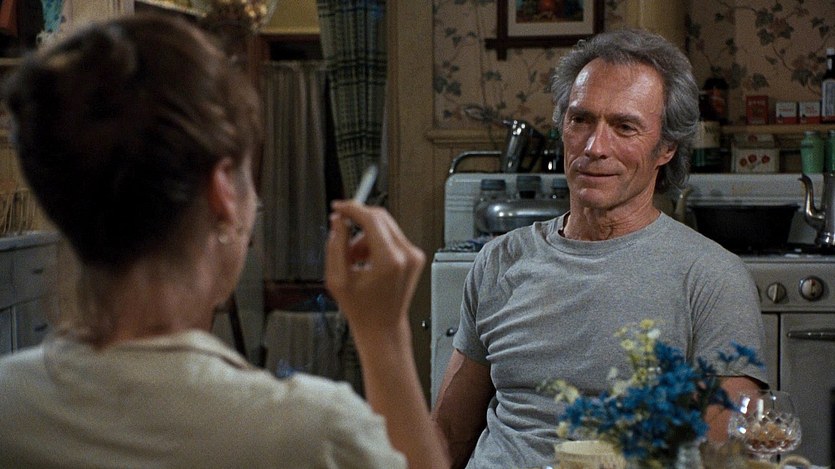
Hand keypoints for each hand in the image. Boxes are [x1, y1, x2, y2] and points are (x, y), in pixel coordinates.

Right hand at [324, 201, 424, 333]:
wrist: (382, 326)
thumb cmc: (362, 309)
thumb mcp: (337, 279)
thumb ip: (335, 245)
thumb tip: (338, 222)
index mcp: (389, 260)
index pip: (371, 218)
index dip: (351, 208)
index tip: (339, 207)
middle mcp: (406, 255)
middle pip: (380, 217)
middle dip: (357, 222)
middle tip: (342, 233)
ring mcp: (414, 256)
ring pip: (384, 226)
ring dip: (365, 236)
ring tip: (354, 259)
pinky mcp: (415, 257)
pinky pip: (392, 236)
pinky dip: (376, 243)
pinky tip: (367, 261)